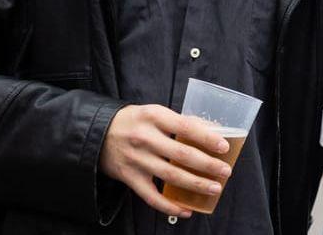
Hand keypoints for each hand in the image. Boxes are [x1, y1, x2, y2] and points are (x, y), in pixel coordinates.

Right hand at [98, 104, 232, 217]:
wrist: (97, 132)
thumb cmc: (134, 121)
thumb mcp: (156, 112)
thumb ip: (182, 121)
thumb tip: (213, 129)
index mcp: (154, 117)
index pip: (186, 128)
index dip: (207, 138)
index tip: (224, 147)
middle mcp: (145, 138)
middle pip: (181, 155)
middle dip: (207, 165)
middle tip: (225, 172)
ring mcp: (137, 160)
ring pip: (171, 177)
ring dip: (195, 184)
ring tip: (214, 188)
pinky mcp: (129, 177)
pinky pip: (151, 197)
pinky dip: (169, 206)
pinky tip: (185, 210)